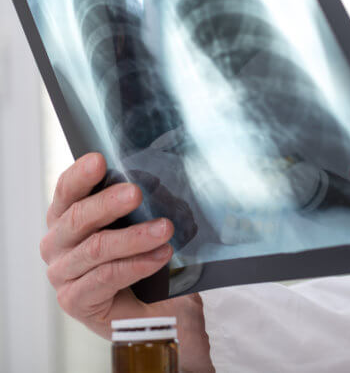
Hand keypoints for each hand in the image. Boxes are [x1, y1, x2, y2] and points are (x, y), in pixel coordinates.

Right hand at [40, 153, 213, 371]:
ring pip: (95, 248)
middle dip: (108, 203)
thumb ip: (143, 205)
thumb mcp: (148, 226)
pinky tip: (159, 257)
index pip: (67, 191)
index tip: (100, 160)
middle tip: (137, 193)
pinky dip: (136, 264)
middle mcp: (58, 245)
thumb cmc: (151, 265)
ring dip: (133, 237)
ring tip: (165, 229)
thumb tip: (159, 177)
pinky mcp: (75, 301)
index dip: (81, 175)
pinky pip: (105, 277)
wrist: (163, 314)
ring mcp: (63, 274)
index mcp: (69, 219)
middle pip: (77, 218)